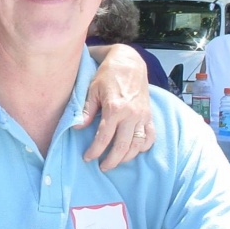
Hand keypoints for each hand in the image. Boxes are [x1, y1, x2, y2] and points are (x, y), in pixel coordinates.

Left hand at [78, 44, 155, 170]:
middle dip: (111, 161)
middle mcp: (131, 114)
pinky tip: (134, 150)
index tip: (87, 157)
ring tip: (116, 161)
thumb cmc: (108, 74)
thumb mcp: (93, 89)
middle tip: (102, 167)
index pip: (104, 137)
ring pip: (137, 145)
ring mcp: (142, 115)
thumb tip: (78, 128)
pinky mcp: (149, 114)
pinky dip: (144, 146)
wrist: (129, 62)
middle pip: (122, 147)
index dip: (95, 151)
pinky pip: (150, 136)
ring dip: (127, 157)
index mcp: (115, 108)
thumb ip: (87, 110)